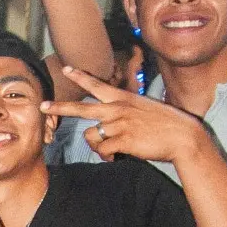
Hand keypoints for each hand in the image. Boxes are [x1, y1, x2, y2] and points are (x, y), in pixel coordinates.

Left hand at [43, 66, 209, 164]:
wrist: (183, 136)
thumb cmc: (165, 125)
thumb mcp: (144, 110)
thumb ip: (124, 114)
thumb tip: (108, 127)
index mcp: (123, 99)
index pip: (97, 85)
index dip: (80, 77)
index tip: (66, 69)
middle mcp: (118, 108)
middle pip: (82, 107)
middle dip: (60, 107)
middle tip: (42, 106)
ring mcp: (120, 123)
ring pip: (91, 136)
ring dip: (98, 146)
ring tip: (113, 151)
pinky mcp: (123, 139)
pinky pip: (103, 150)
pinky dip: (107, 157)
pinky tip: (118, 156)